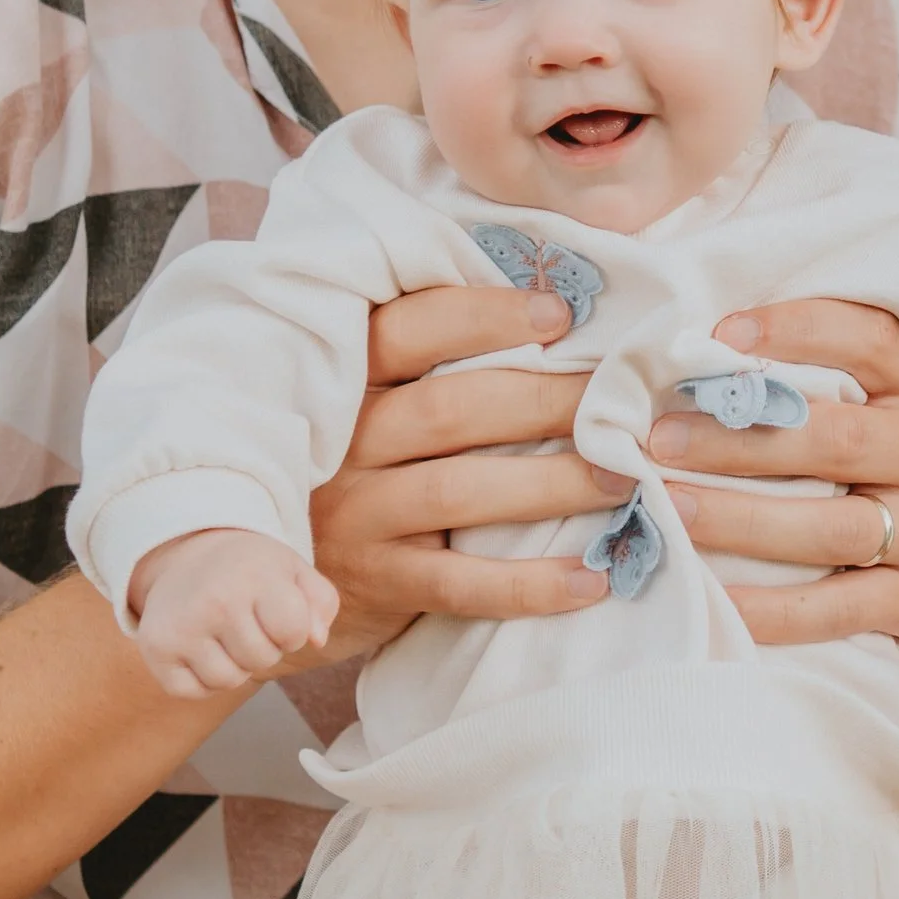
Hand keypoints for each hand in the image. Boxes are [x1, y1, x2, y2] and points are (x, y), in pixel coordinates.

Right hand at [131, 531, 338, 699]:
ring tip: (224, 633)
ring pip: (228, 680)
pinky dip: (202, 679)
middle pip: (263, 660)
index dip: (292, 631)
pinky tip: (200, 647)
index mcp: (256, 576)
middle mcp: (216, 600)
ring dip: (234, 665)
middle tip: (247, 619)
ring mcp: (181, 626)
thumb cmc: (250, 569)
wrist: (187, 554)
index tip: (277, 612)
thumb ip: (321, 602)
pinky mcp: (155, 648)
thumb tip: (317, 641)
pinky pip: (193, 691)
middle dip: (264, 647)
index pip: (294, 634)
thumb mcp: (293, 570)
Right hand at [307, 282, 620, 656]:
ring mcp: (353, 517)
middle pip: (448, 409)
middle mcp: (341, 444)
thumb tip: (556, 318)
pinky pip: (459, 585)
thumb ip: (429, 368)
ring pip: (458, 492)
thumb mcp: (368, 408)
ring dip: (550, 483)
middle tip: (620, 402)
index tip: (559, 313)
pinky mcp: (376, 585)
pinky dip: (529, 584)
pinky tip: (592, 579)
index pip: (407, 330)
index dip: (483, 317)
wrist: (275, 584)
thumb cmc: (357, 470)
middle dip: (544, 400)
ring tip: (623, 477)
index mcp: (343, 383)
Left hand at [644, 299, 898, 655]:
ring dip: (738, 518)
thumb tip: (746, 326)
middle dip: (739, 436)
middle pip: (833, 437)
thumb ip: (870, 367)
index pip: (871, 341)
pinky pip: (835, 609)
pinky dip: (769, 610)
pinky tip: (712, 598)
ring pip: (826, 528)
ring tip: (666, 507)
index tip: (722, 332)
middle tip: (658, 435)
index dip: (797, 329)